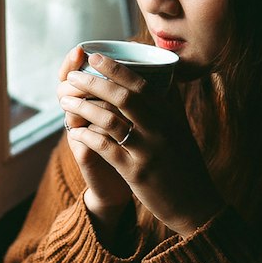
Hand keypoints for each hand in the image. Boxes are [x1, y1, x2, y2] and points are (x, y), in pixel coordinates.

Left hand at [61, 51, 222, 237]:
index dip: (116, 68)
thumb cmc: (185, 165)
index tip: (95, 57)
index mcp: (170, 116)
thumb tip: (166, 75)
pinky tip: (74, 132)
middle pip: (123, 97)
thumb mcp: (182, 130)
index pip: (142, 84)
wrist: (196, 205)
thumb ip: (171, 104)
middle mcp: (160, 129)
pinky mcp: (136, 173)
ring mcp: (148, 151)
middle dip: (94, 82)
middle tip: (74, 75)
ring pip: (110, 121)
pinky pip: (105, 148)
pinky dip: (86, 136)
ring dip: (84, 108)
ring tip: (66, 100)